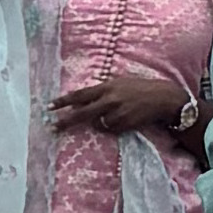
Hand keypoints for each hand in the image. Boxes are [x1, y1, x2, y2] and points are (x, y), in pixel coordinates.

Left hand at [56, 64, 189, 135]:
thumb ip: (102, 91)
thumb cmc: (140, 88)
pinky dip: (112, 126)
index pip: (80, 95)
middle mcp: (110, 100)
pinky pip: (111, 129)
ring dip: (99, 122)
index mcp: (107, 87)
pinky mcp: (125, 124)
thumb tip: (83, 101)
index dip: (64, 101)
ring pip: (98, 124)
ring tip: (115, 115)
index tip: (49, 107)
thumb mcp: (119, 83)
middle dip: (66, 121)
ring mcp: (117, 113)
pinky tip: (123, 119)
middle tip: (53, 127)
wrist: (162, 98)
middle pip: (82, 113)